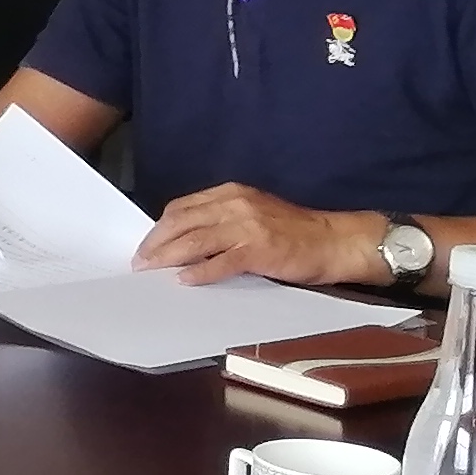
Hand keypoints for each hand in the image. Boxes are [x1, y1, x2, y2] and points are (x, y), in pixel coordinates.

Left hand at [138, 184, 364, 286]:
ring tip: (151, 272)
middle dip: (155, 243)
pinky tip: (185, 281)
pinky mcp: (260, 250)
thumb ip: (221, 221)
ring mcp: (248, 226)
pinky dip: (200, 272)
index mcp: (231, 193)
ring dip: (168, 258)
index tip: (146, 245)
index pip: (182, 208)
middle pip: (181, 222)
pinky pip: (221, 262)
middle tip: (140, 262)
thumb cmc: (295, 232)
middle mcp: (235, 204)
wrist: (335, 240)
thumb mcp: (253, 214)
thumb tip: (185, 242)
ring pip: (195, 241)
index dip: (160, 227)